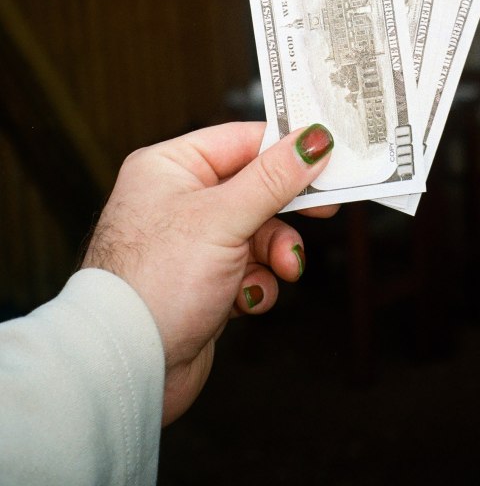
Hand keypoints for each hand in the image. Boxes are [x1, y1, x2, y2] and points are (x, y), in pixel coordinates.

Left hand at [80, 121, 334, 424]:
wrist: (126, 365)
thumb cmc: (155, 282)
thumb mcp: (224, 218)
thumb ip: (274, 179)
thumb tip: (312, 140)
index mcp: (170, 167)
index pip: (241, 141)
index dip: (285, 149)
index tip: (327, 156)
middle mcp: (178, 199)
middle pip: (254, 188)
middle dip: (285, 211)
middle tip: (323, 210)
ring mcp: (190, 243)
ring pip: (257, 232)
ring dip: (276, 253)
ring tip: (282, 270)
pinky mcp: (201, 282)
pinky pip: (247, 270)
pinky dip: (256, 284)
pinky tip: (246, 300)